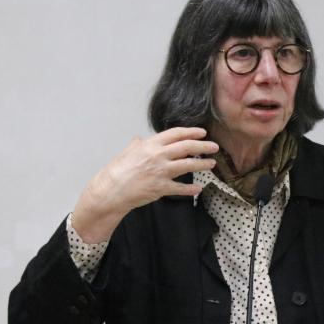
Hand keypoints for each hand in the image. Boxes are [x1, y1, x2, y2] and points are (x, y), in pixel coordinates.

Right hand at [72, 127, 218, 241]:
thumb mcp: (126, 152)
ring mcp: (161, 172)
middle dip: (203, 146)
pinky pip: (180, 188)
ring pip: (188, 165)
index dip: (191, 132)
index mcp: (150, 145)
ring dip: (202, 164)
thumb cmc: (116, 171)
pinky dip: (191, 189)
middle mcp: (158, 156)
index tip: (202, 133)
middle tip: (214, 147)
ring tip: (211, 164)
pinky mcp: (161, 188)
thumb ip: (136, 145)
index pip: (176, 134)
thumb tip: (139, 139)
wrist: (110, 190)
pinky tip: (198, 189)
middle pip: (187, 148)